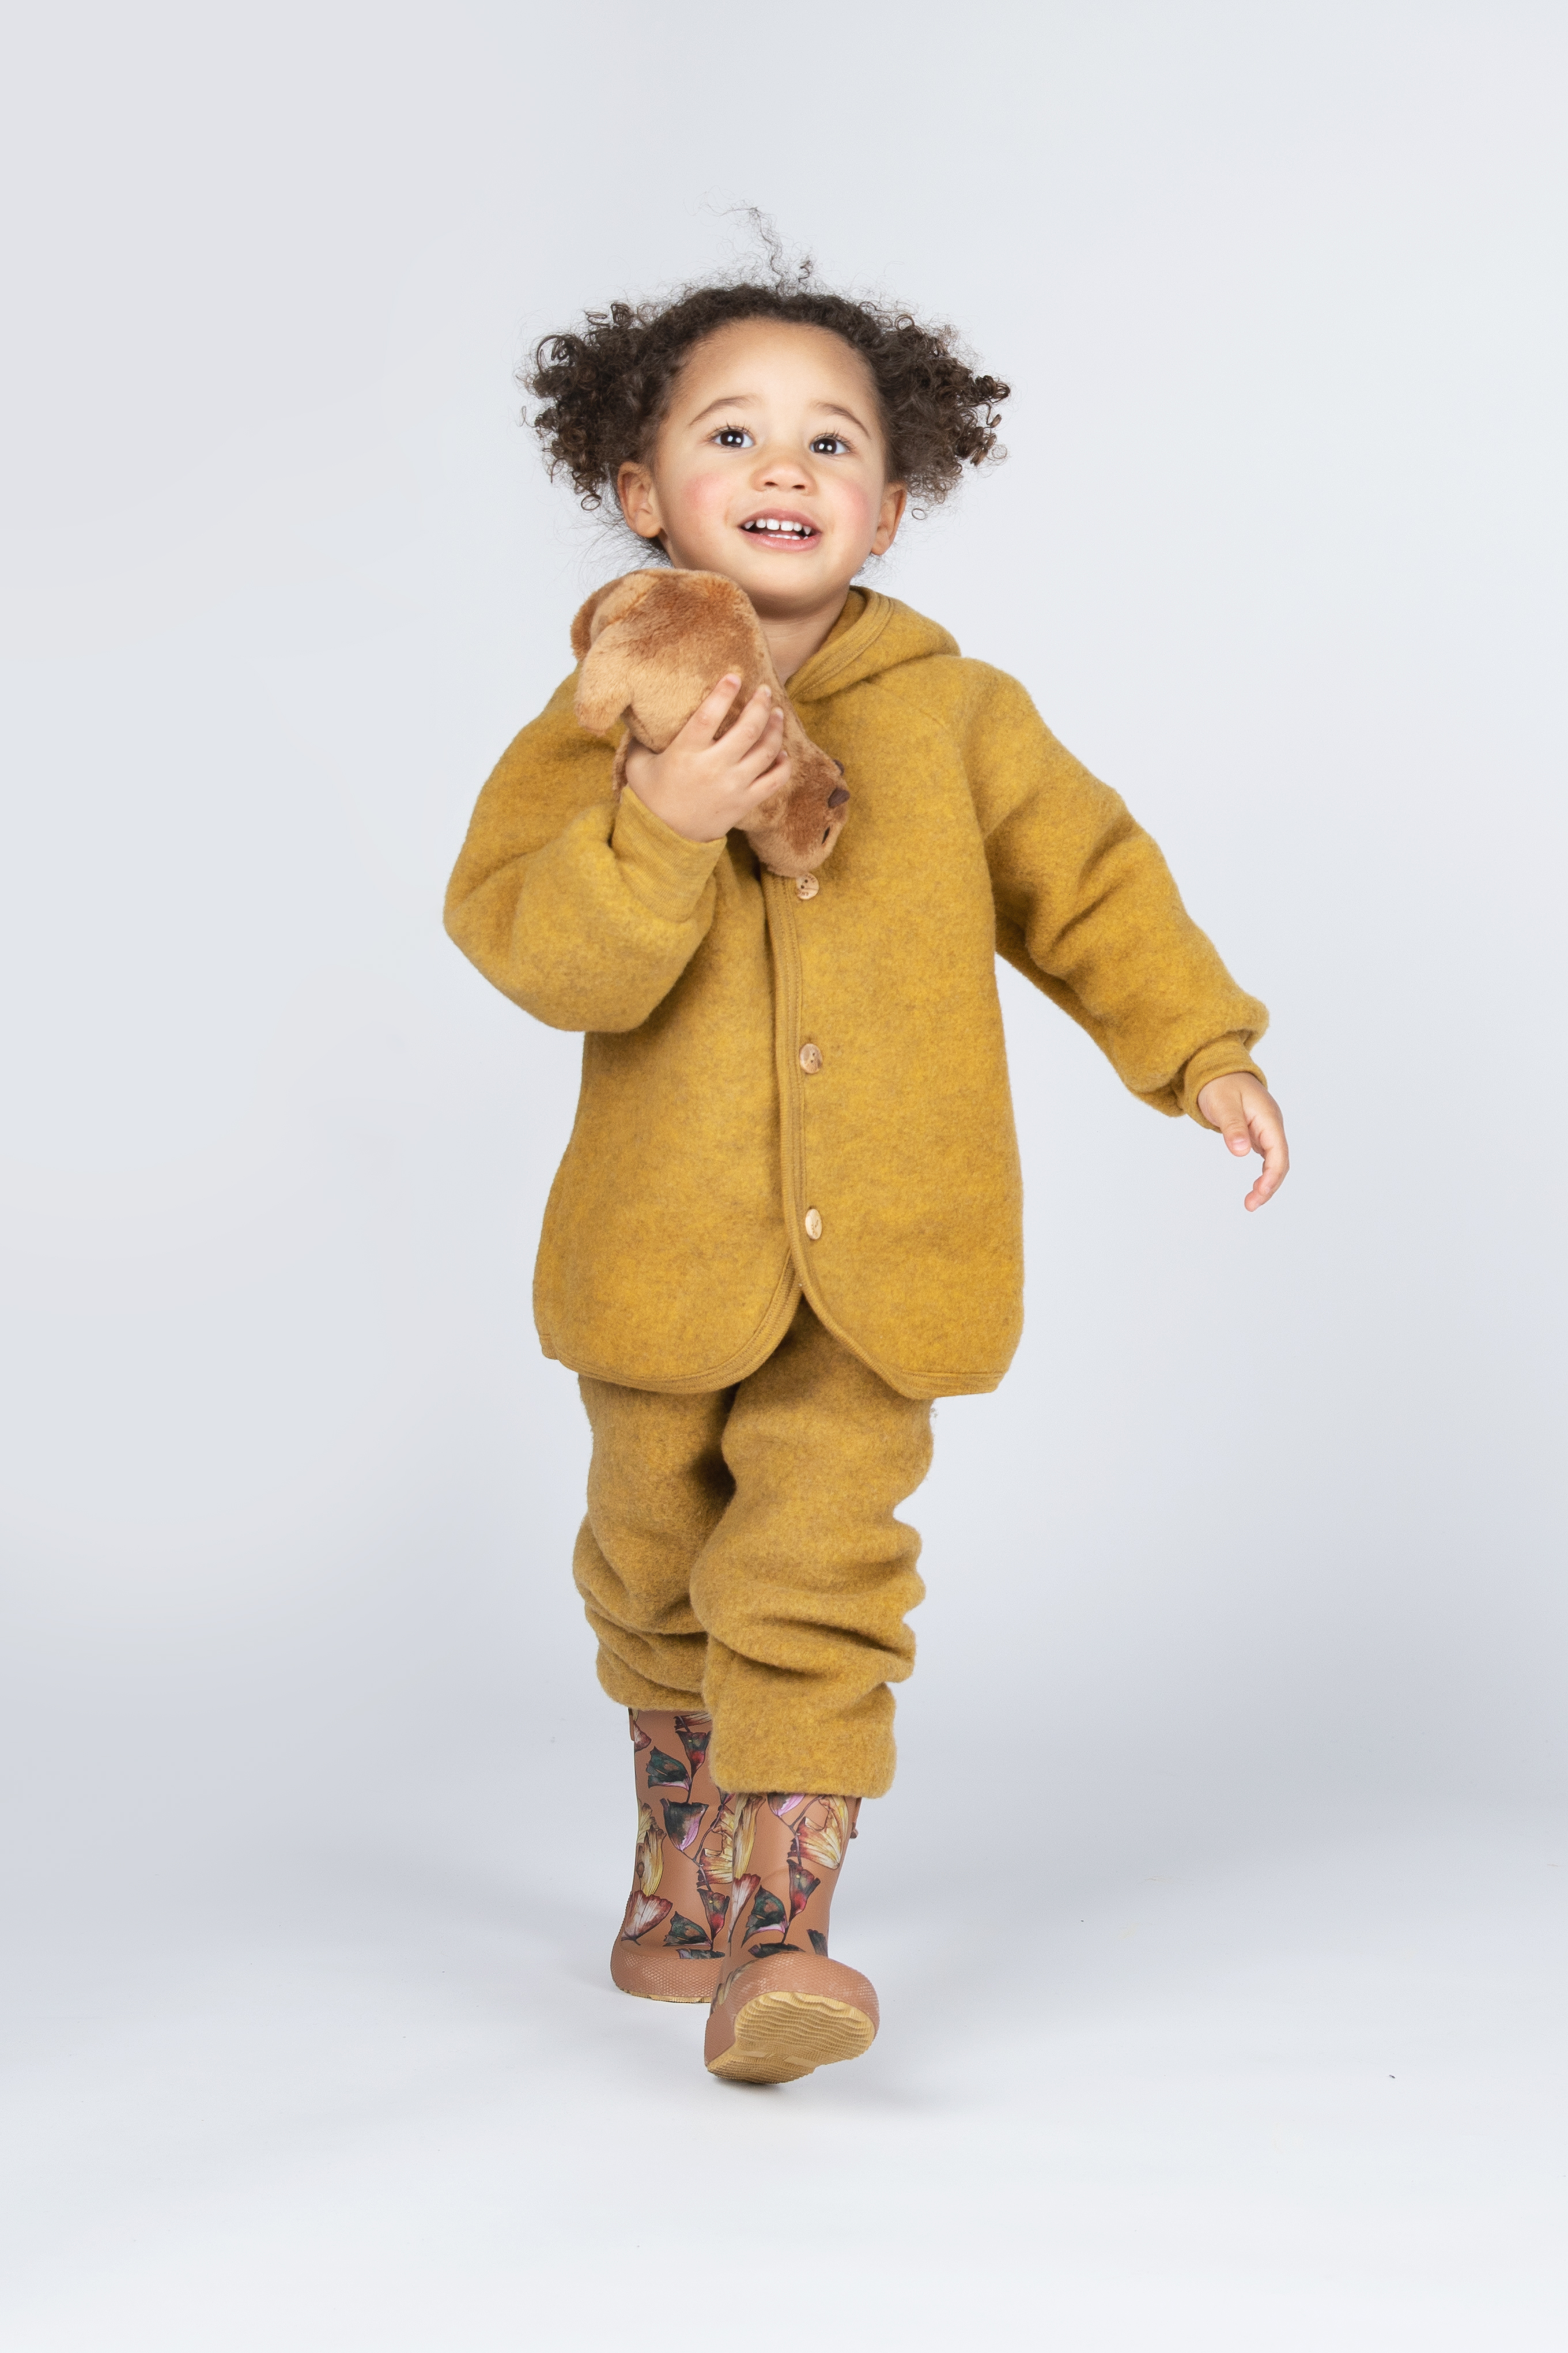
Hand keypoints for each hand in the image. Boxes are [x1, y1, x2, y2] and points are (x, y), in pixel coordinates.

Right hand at [622, 674, 789, 843]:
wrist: (665, 838)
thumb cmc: (651, 797)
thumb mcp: (637, 765)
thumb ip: (641, 739)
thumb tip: (639, 711)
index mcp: (686, 754)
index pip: (709, 716)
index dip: (723, 693)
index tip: (734, 676)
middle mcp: (713, 768)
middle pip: (748, 729)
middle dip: (760, 705)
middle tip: (764, 690)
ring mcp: (733, 786)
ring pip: (766, 751)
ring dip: (775, 728)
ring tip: (777, 713)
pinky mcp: (745, 803)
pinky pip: (774, 781)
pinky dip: (783, 764)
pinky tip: (782, 752)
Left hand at [1196, 1072, 1289, 1210]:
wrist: (1217, 1069)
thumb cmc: (1219, 1084)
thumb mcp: (1223, 1104)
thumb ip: (1233, 1127)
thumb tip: (1242, 1151)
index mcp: (1268, 1118)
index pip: (1278, 1153)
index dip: (1272, 1176)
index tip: (1259, 1193)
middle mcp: (1272, 1125)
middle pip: (1280, 1161)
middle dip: (1269, 1186)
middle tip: (1251, 1205)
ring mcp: (1266, 1130)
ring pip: (1275, 1161)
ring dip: (1267, 1183)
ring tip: (1252, 1202)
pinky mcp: (1258, 1133)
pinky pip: (1267, 1157)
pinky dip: (1263, 1174)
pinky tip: (1256, 1187)